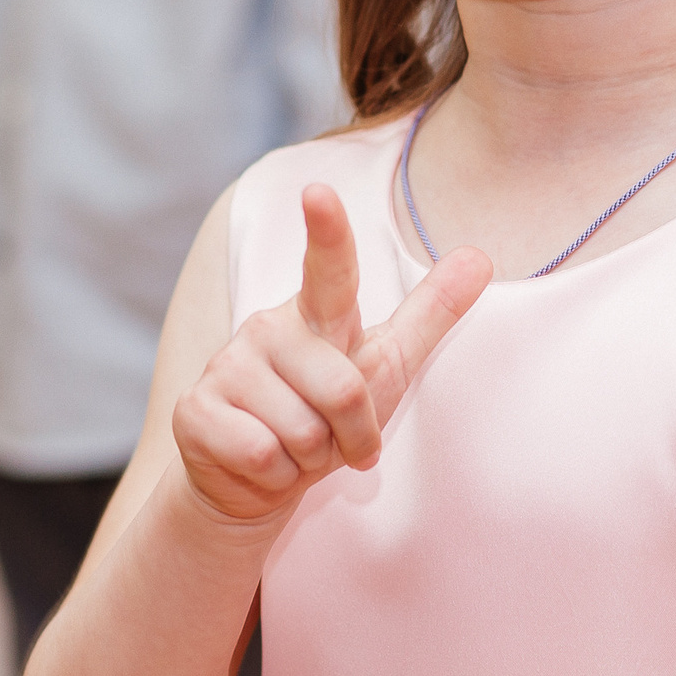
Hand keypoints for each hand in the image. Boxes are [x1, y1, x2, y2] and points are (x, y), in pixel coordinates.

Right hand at [173, 184, 489, 524]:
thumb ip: (430, 313)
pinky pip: (262, 454)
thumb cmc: (328, 417)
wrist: (253, 483)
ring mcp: (226, 366)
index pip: (329, 270)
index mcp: (315, 314)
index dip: (326, 232)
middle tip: (331, 442)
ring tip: (292, 450)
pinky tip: (260, 466)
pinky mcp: (195, 410)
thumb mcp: (386, 365)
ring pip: (301, 432)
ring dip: (309, 460)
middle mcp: (267, 328)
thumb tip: (481, 256)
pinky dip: (275, 478)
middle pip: (343, 390)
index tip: (318, 192)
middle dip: (350, 437)